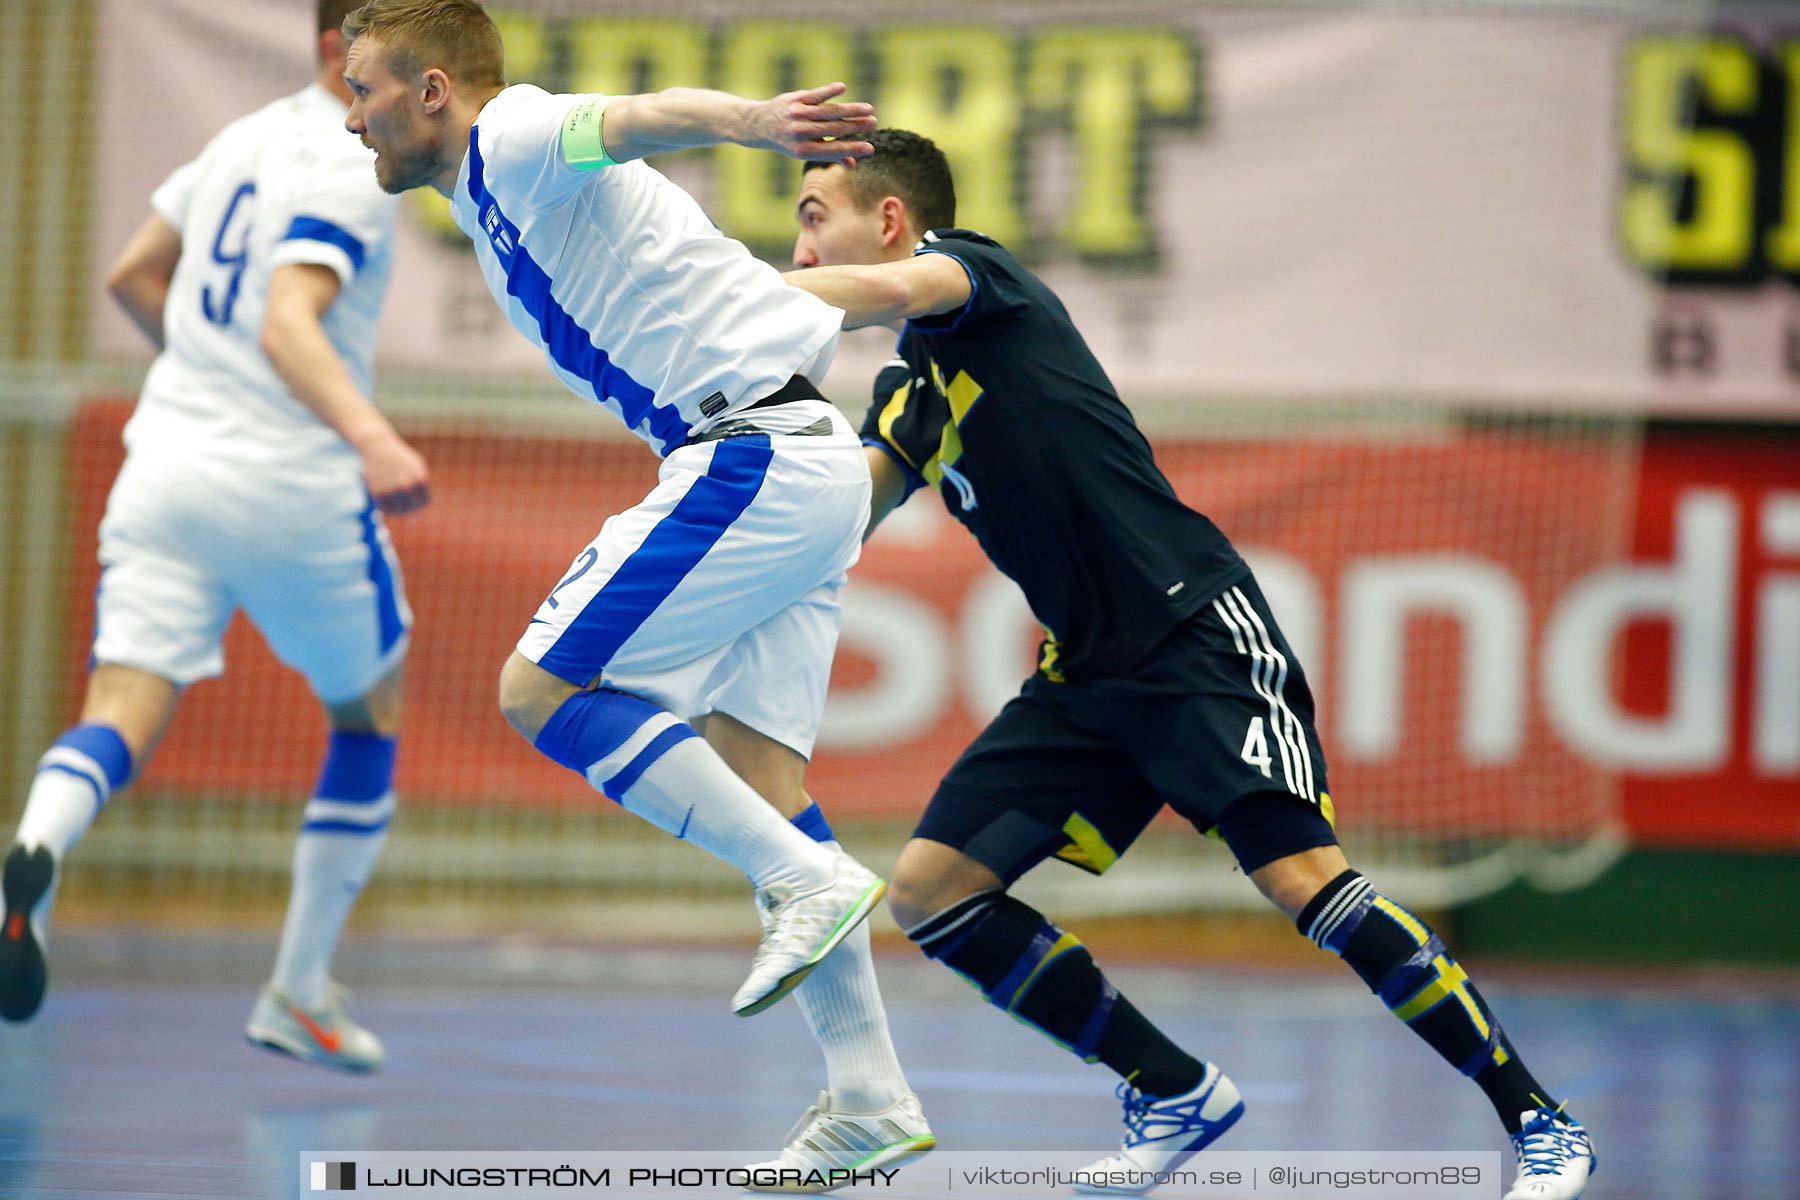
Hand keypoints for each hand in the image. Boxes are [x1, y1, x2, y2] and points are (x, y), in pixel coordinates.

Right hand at [356, 429, 430, 514]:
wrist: (378, 446)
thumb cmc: (400, 459)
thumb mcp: (417, 468)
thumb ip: (420, 490)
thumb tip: (414, 518)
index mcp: (419, 477)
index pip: (424, 503)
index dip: (419, 506)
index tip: (413, 501)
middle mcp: (406, 483)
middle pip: (412, 509)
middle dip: (409, 511)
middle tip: (403, 506)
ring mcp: (391, 487)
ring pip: (398, 512)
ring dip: (397, 512)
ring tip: (395, 503)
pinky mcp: (376, 490)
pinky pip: (384, 509)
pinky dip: (386, 509)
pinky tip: (386, 502)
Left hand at [743, 82, 874, 160]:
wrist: (758, 125)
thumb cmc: (788, 141)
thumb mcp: (805, 152)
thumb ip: (829, 155)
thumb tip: (852, 164)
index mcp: (803, 151)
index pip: (833, 150)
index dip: (852, 150)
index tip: (870, 148)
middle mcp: (799, 133)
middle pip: (833, 129)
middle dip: (855, 127)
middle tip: (874, 123)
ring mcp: (797, 114)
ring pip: (828, 111)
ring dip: (850, 109)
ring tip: (868, 109)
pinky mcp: (795, 99)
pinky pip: (815, 95)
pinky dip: (828, 91)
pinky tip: (842, 88)